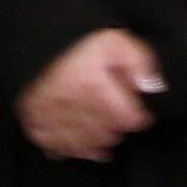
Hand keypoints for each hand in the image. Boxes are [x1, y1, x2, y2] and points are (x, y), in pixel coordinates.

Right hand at [18, 27, 163, 163]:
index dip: (137, 115)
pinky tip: (78, 141)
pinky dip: (70, 148)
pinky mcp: (35, 124)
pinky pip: (58, 149)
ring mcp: (52, 120)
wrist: (34, 38)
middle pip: (109, 136)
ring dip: (97, 141)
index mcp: (95, 88)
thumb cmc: (77, 40)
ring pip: (85, 146)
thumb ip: (139, 61)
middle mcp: (75, 109)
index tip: (137, 111)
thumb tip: (152, 87)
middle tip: (116, 115)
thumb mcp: (114, 40)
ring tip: (100, 130)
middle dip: (117, 128)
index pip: (130, 119)